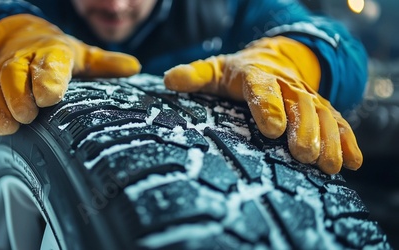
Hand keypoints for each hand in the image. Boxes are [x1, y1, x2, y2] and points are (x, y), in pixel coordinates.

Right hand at [0, 14, 139, 134]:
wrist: (14, 37)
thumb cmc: (54, 53)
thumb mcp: (82, 55)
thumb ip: (106, 64)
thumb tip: (135, 67)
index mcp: (50, 51)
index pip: (48, 63)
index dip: (48, 79)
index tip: (50, 97)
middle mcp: (22, 59)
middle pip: (14, 74)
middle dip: (20, 96)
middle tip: (30, 115)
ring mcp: (0, 72)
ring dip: (2, 107)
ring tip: (14, 126)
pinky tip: (2, 128)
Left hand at [163, 36, 361, 173]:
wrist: (272, 60)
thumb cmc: (237, 73)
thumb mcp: (214, 70)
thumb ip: (194, 75)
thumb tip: (169, 79)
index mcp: (256, 75)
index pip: (262, 87)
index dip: (268, 106)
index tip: (273, 129)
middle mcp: (287, 85)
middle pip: (298, 104)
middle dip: (304, 129)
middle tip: (303, 155)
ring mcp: (307, 97)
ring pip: (323, 114)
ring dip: (328, 139)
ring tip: (328, 165)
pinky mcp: (322, 108)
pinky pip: (339, 121)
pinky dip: (348, 140)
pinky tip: (353, 162)